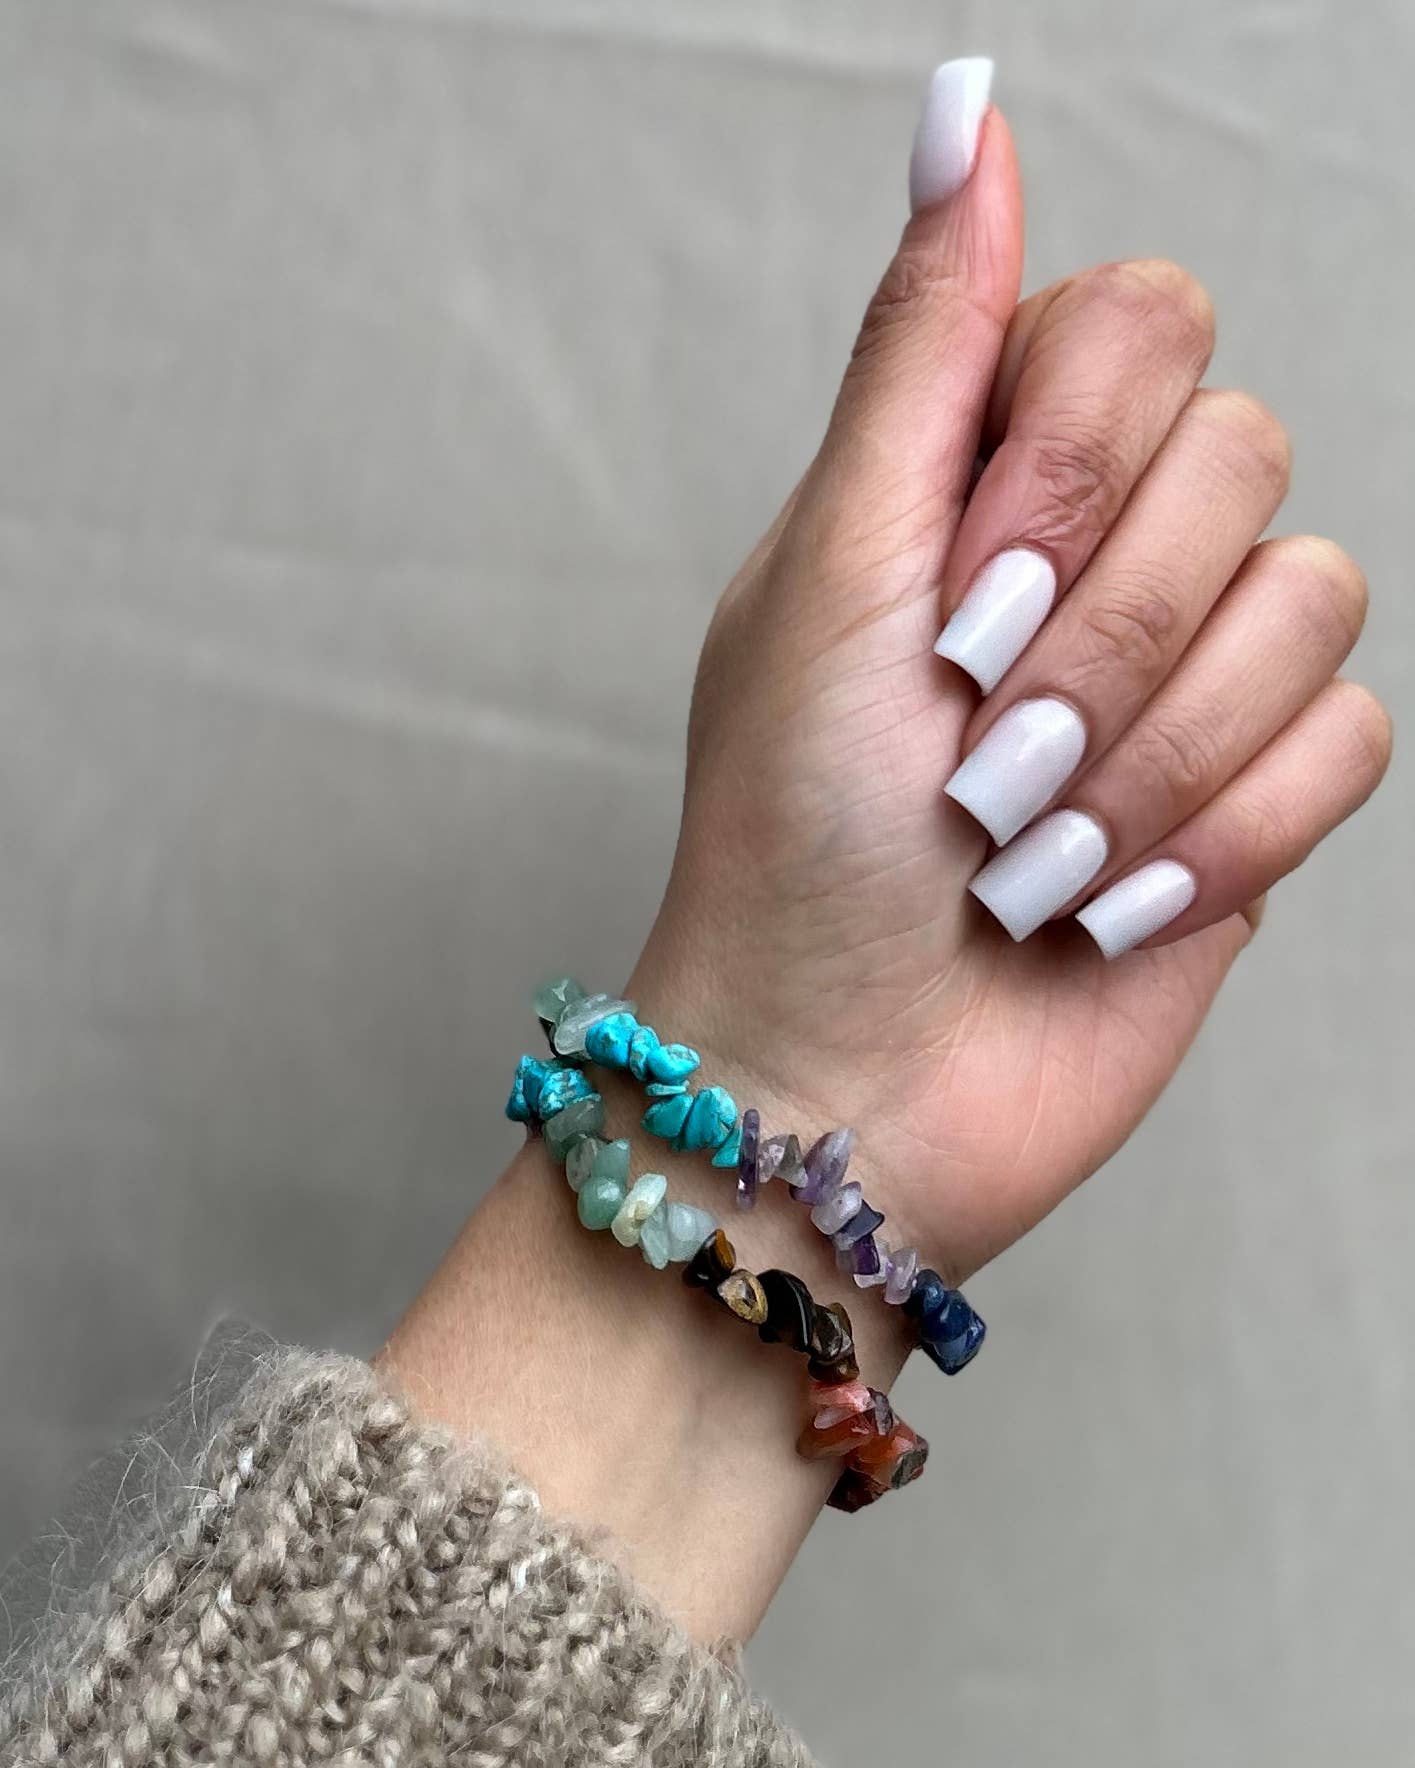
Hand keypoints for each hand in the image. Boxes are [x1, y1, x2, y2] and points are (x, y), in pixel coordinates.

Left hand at [629, 109, 1390, 1286]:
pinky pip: (1348, 744)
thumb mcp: (835, 569)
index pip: (1143, 319)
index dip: (1074, 465)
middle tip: (973, 754)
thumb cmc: (793, 841)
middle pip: (1245, 457)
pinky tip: (1105, 905)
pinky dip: (1215, 838)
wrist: (842, 1082)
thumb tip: (968, 100)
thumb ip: (923, 346)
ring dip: (1144, 759)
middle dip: (1097, 639)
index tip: (954, 603)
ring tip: (1023, 857)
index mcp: (983, 472)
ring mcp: (1188, 680)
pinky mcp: (1254, 801)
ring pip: (1310, 607)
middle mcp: (1101, 555)